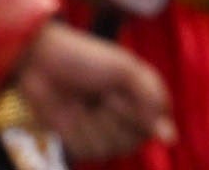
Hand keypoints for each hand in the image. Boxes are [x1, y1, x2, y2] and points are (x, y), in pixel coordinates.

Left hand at [12, 20, 171, 160]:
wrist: (38, 61)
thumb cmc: (82, 58)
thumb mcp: (124, 69)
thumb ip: (151, 100)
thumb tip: (170, 138)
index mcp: (142, 99)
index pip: (157, 126)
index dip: (136, 112)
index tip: (115, 91)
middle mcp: (126, 119)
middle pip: (134, 141)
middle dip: (113, 116)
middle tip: (98, 94)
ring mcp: (103, 131)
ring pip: (111, 149)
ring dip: (92, 123)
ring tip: (80, 102)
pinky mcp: (82, 142)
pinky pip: (89, 150)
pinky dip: (76, 131)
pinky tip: (68, 113)